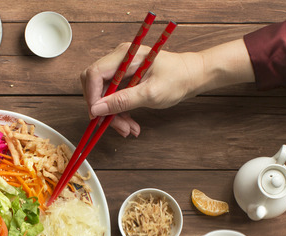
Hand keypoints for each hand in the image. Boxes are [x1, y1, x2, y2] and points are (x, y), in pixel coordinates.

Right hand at [80, 43, 202, 136]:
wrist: (193, 76)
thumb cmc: (178, 78)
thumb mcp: (151, 93)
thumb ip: (123, 101)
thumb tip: (97, 109)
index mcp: (125, 56)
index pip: (94, 74)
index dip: (92, 96)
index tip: (97, 116)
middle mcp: (119, 60)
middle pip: (96, 86)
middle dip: (103, 109)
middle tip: (117, 126)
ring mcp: (121, 70)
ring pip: (104, 95)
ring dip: (113, 115)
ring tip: (129, 129)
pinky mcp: (125, 80)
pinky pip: (113, 98)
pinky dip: (120, 113)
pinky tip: (130, 124)